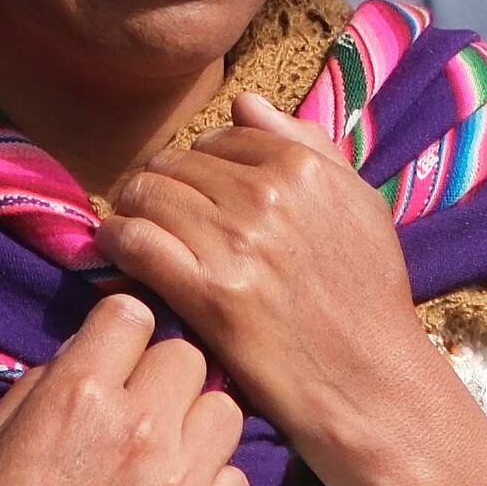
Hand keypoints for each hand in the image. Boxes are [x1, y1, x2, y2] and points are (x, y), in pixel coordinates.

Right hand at [0, 295, 248, 485]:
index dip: (118, 333)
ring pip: (224, 409)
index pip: (133, 313)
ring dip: (194, 422)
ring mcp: (180, 483)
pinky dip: (211, 481)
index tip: (110, 356)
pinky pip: (237, 477)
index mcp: (79, 393)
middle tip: (131, 409)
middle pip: (186, 356)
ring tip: (157, 453)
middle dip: (158, 374)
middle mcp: (141, 427)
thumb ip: (50, 384)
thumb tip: (91, 355)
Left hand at [103, 93, 486, 485]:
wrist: (371, 381)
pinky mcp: (209, 293)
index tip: (190, 193)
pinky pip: (137, 241)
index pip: (219, 139)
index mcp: (303, 167)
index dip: (198, 165)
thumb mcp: (360, 206)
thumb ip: (308, 146)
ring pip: (148, 195)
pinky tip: (116, 251)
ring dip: (130, 208)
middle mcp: (268, 195)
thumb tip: (246, 103)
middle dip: (159, 184)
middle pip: (176, 165)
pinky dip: (116, 239)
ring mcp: (237, 244)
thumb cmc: (369, 298)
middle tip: (149, 212)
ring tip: (130, 230)